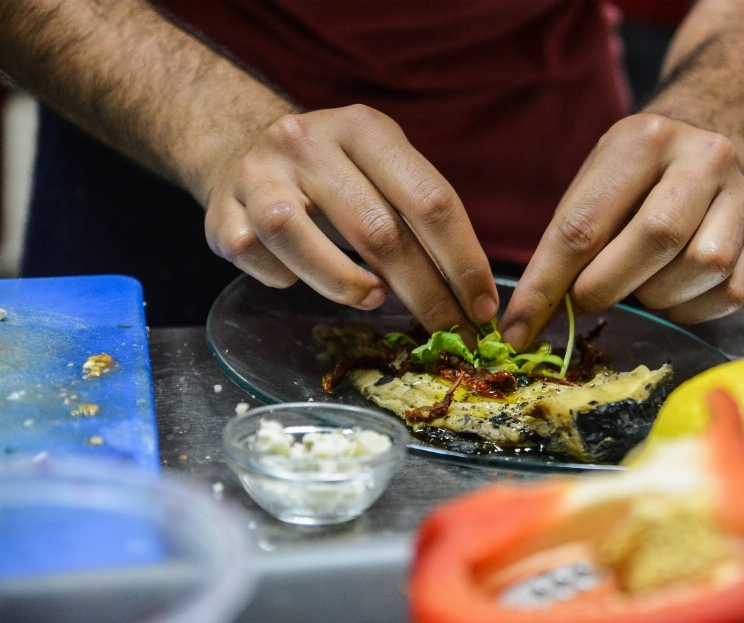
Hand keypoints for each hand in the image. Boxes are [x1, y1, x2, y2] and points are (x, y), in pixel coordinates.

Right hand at [203, 105, 499, 333]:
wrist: (242, 148)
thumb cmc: (334, 171)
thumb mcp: (380, 164)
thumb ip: (417, 212)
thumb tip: (468, 293)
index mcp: (363, 128)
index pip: (429, 199)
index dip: (463, 260)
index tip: (482, 307)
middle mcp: (307, 143)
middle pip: (379, 232)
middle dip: (425, 294)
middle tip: (450, 333)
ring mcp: (258, 177)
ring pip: (304, 244)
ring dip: (349, 286)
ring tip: (374, 298)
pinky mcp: (220, 215)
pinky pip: (263, 262)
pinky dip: (289, 280)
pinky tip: (302, 274)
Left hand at [500, 113, 743, 348]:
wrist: (704, 142)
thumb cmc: (631, 176)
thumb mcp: (592, 185)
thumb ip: (565, 244)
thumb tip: (528, 321)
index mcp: (643, 140)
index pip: (584, 224)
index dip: (546, 286)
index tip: (518, 331)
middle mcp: (702, 159)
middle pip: (655, 237)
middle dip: (607, 285)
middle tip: (585, 299)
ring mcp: (741, 196)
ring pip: (702, 265)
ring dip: (656, 295)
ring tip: (638, 282)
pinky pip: (727, 292)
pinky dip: (688, 307)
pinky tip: (670, 291)